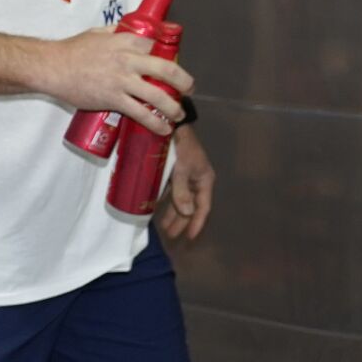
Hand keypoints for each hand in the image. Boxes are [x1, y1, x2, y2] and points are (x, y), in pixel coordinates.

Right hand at [32, 29, 194, 135]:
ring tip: (177, 115)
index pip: (157, 47)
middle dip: (184, 82)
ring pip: (158, 96)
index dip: (169, 58)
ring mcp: (122, 81)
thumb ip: (115, 33)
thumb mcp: (97, 33)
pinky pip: (141, 113)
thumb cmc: (71, 50)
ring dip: (173, 108)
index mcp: (126, 41)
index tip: (172, 69)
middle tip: (189, 89)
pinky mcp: (114, 99)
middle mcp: (129, 59)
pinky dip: (156, 123)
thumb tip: (127, 34)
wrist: (51, 67)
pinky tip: (163, 129)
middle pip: (167, 70)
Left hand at [159, 126, 214, 242]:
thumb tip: (187, 212)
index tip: (190, 238)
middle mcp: (197, 179)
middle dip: (181, 221)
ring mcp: (185, 175)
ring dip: (173, 212)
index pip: (203, 208)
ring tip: (163, 226)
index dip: (197, 223)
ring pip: (180, 199)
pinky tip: (156, 207)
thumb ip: (182, 191)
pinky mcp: (174, 170)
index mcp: (204, 180)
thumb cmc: (180, 146)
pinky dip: (165, 199)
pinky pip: (171, 190)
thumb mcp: (182, 169)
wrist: (171, 123)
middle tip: (170, 235)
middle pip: (191, 206)